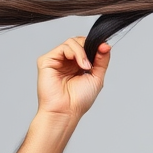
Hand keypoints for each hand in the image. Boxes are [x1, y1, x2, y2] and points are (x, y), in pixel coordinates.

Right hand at [8, 37, 110, 152]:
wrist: (66, 111)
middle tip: (93, 61)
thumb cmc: (78, 101)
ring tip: (86, 67)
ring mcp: (56, 60)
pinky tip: (80, 65)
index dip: (95, 46)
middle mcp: (66, 61)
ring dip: (83, 52)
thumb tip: (105, 45)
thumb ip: (101, 60)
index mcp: (77, 65)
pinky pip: (63, 47)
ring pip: (71, 42)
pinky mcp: (47, 61)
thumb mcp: (96, 78)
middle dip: (89, 47)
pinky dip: (75, 52)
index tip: (104, 48)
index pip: (85, 46)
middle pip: (78, 41)